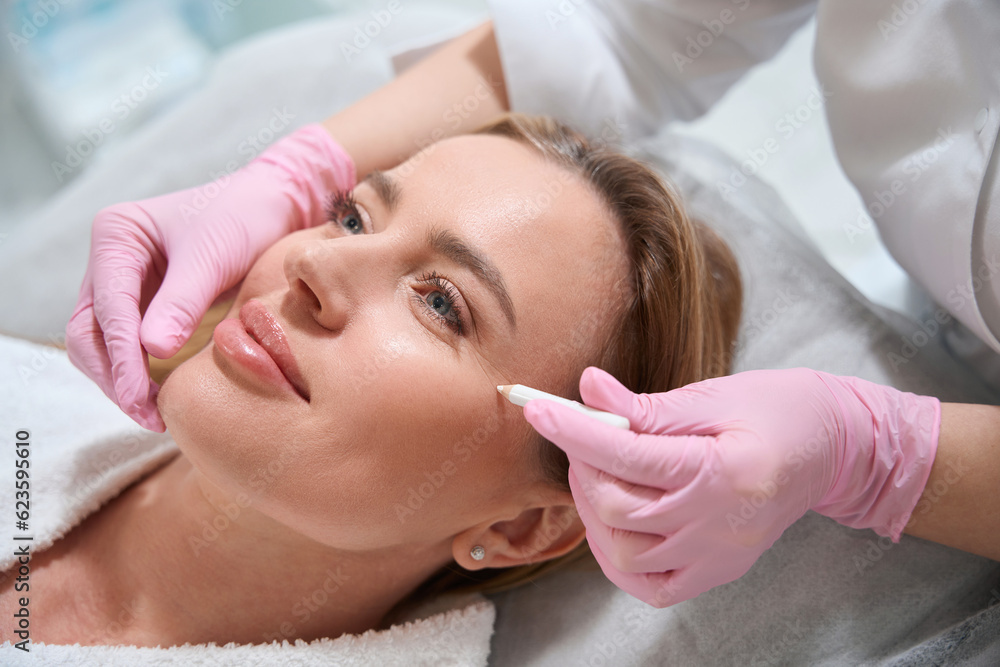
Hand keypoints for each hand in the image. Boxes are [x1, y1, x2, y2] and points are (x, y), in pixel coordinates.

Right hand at [66, 125, 354, 430]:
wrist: (274, 205)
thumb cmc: (244, 218)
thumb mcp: (213, 257)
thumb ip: (182, 302)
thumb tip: (152, 351)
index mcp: (116, 236)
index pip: (106, 309)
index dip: (120, 359)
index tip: (138, 398)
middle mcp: (111, 260)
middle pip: (89, 332)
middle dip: (113, 377)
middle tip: (147, 415)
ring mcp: (126, 283)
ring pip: (103, 344)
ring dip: (122, 381)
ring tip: (154, 414)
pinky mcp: (148, 304)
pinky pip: (129, 345)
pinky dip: (138, 373)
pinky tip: (161, 397)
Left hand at [524, 367, 939, 606]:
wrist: (834, 448)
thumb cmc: (779, 410)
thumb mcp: (714, 396)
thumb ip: (646, 405)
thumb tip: (588, 389)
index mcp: (721, 470)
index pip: (626, 454)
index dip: (573, 430)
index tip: (536, 408)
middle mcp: (718, 523)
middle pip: (619, 508)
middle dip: (582, 467)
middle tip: (579, 434)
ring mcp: (718, 556)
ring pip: (626, 553)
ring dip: (594, 511)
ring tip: (598, 473)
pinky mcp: (717, 571)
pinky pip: (650, 585)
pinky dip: (618, 559)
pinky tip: (613, 523)